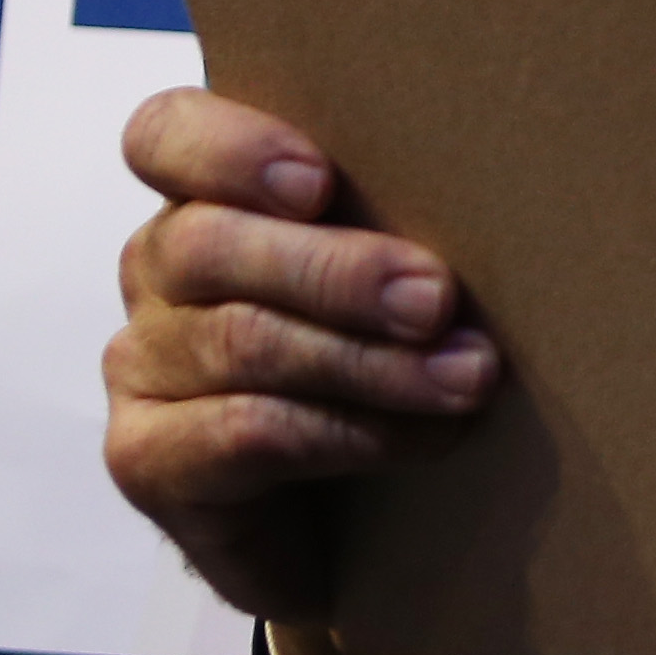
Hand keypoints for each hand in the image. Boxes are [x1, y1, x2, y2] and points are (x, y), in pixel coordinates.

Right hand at [102, 90, 493, 636]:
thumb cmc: (386, 357)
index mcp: (211, 199)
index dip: (230, 149)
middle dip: (337, 271)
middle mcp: (161, 272)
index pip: (168, 136)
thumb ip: (411, 221)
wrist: (342, 518)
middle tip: (437, 298)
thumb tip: (511, 196)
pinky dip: (346, 432)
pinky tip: (423, 438)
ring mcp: (144, 365)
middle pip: (208, 243)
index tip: (320, 182)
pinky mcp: (150, 458)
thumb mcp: (402, 275)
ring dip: (371, 362)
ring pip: (241, 342)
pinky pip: (242, 433)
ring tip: (468, 376)